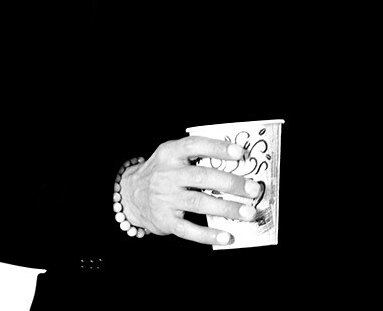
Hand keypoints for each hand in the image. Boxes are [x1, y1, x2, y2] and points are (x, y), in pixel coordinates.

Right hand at [120, 136, 261, 245]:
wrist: (130, 194)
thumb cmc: (161, 171)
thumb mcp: (171, 155)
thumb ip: (196, 155)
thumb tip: (234, 162)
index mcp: (170, 153)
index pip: (195, 145)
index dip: (218, 148)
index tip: (240, 153)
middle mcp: (167, 175)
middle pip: (202, 177)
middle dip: (231, 183)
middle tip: (253, 189)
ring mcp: (165, 199)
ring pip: (199, 203)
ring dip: (227, 209)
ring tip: (248, 213)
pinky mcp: (165, 221)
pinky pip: (189, 230)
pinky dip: (209, 234)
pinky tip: (227, 236)